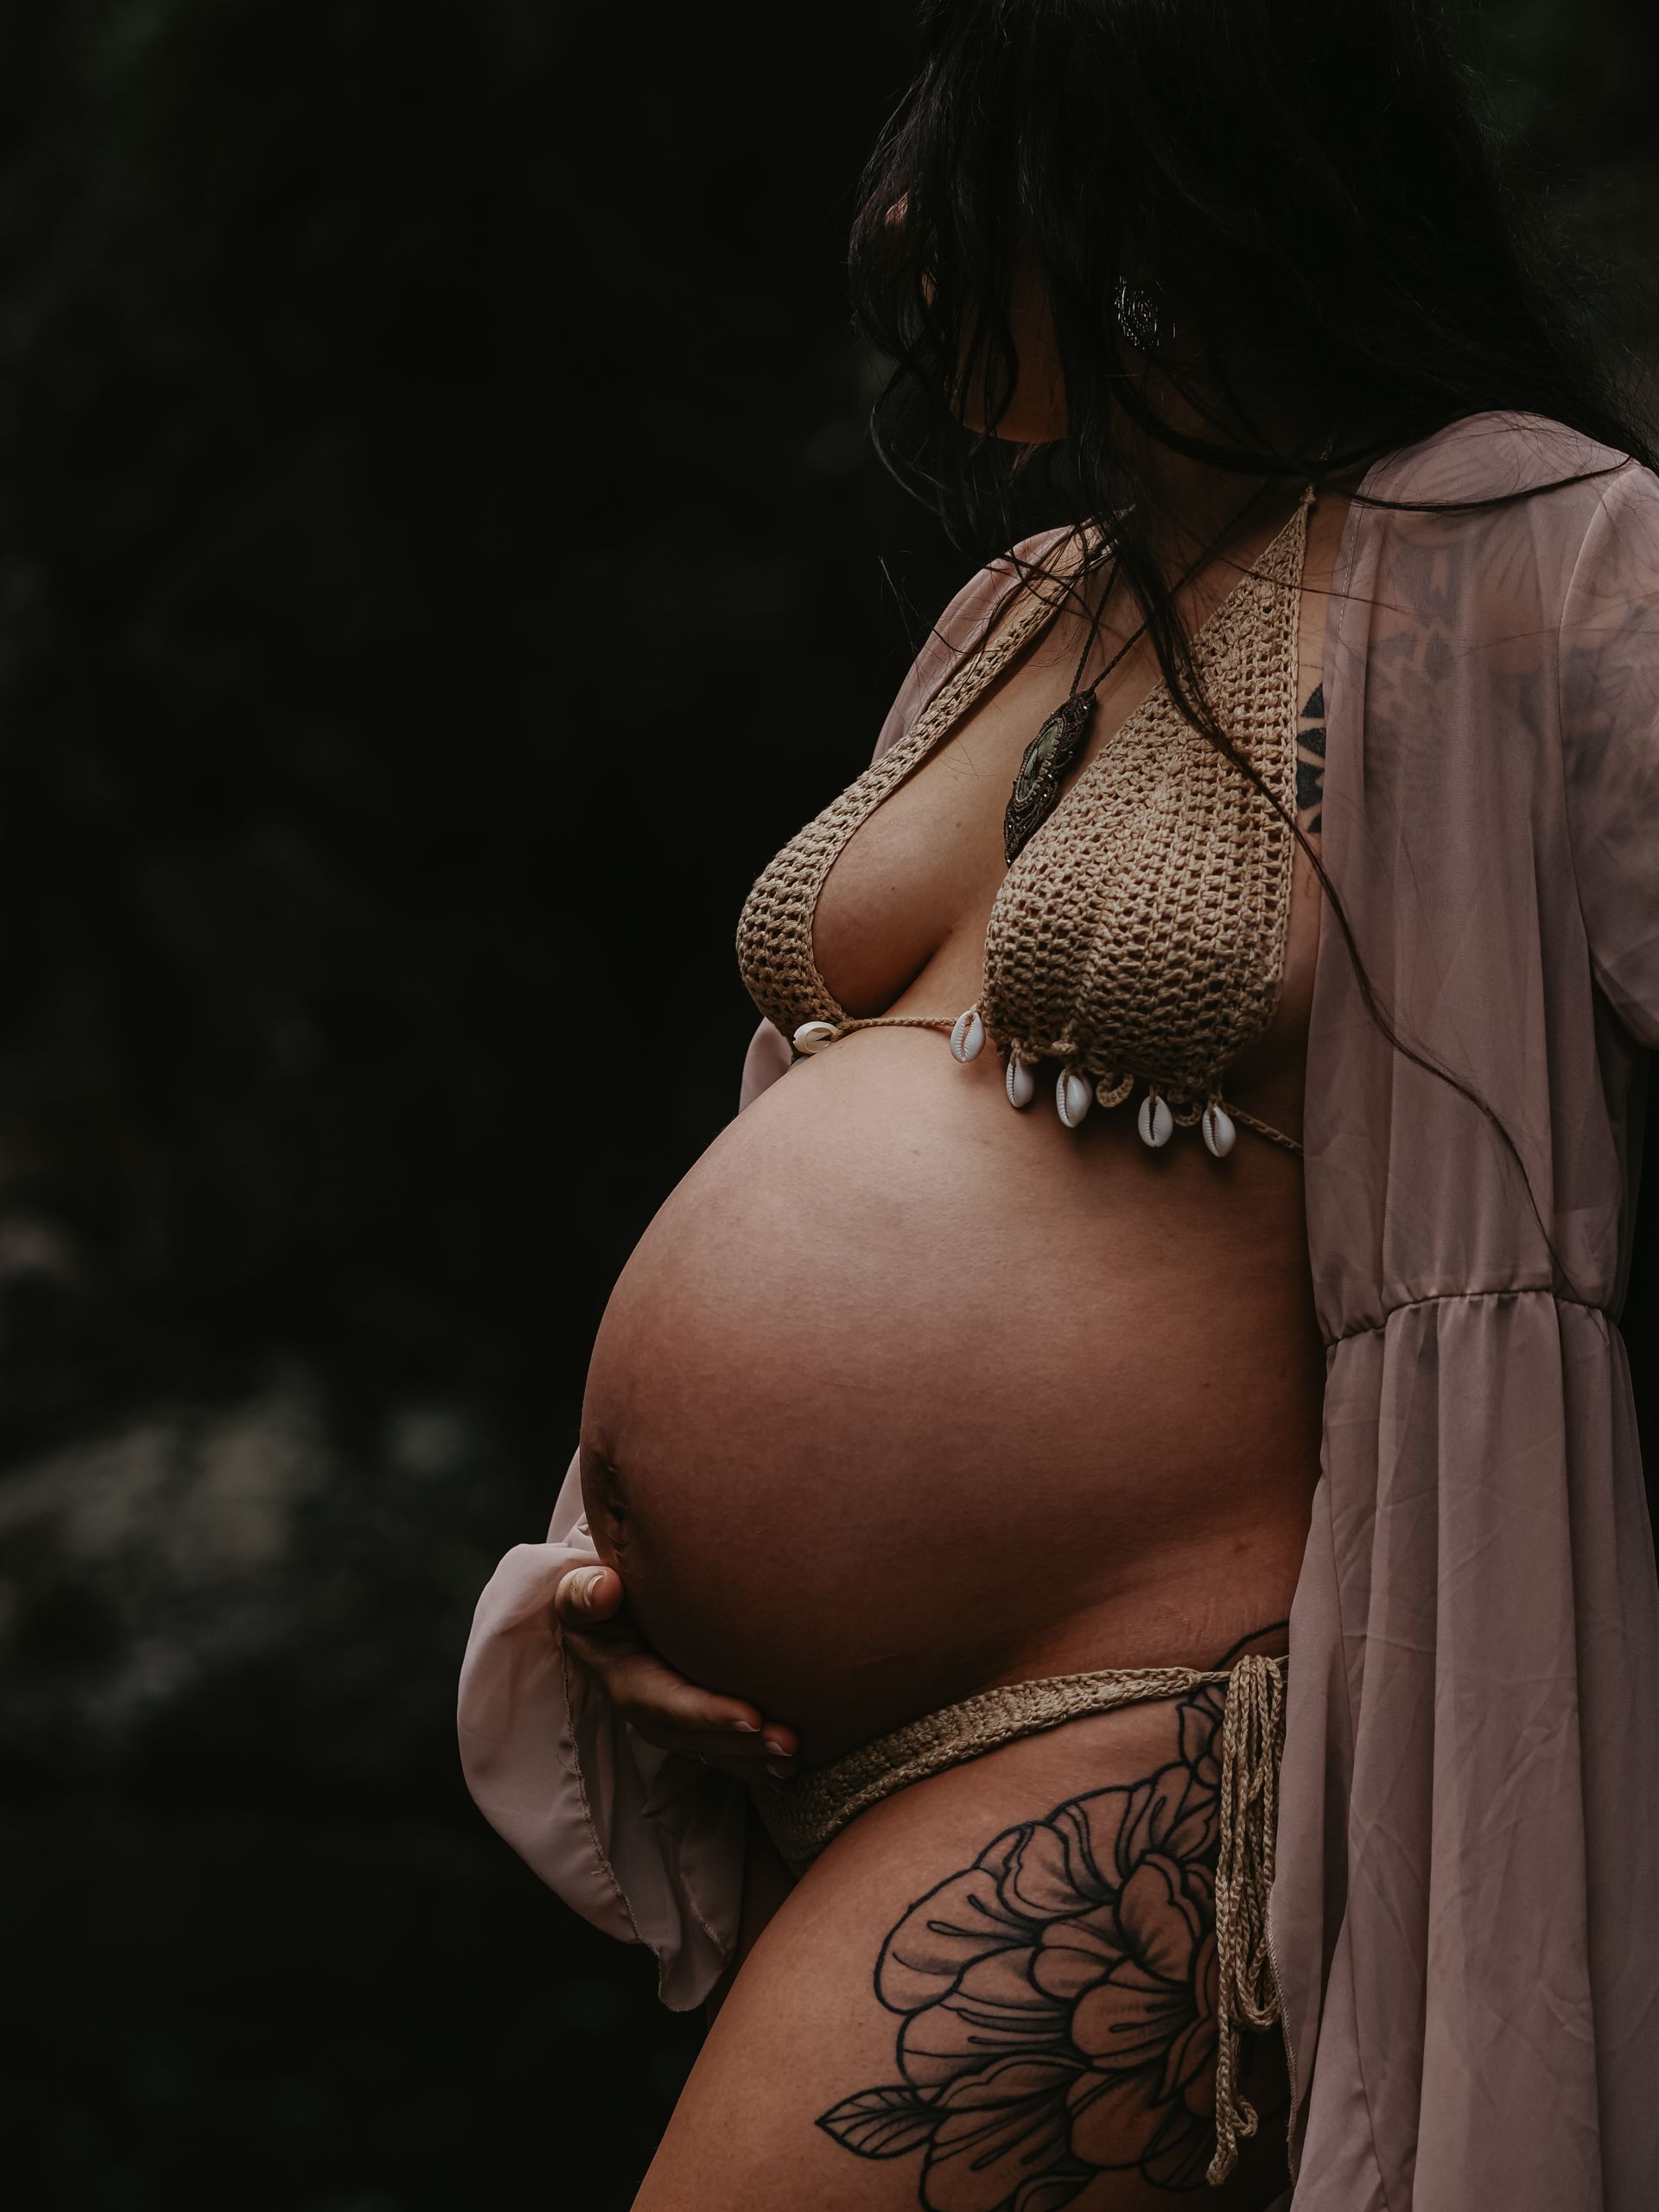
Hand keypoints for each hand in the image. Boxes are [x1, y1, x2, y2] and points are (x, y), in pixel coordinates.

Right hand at [553, 1564, 798, 1780]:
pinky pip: (724, 1752)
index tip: (751, 1717)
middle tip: (790, 1743)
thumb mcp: (580, 1595)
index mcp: (627, 1681)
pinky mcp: (693, 1726)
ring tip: (794, 1761)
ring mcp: (673, 1725)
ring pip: (716, 1751)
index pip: (669, 1702)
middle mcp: (651, 1713)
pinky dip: (755, 1765)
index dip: (708, 1714)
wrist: (601, 1621)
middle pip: (700, 1737)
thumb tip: (605, 1589)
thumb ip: (585, 1594)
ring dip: (756, 1760)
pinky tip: (789, 1772)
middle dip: (743, 1745)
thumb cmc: (597, 1603)